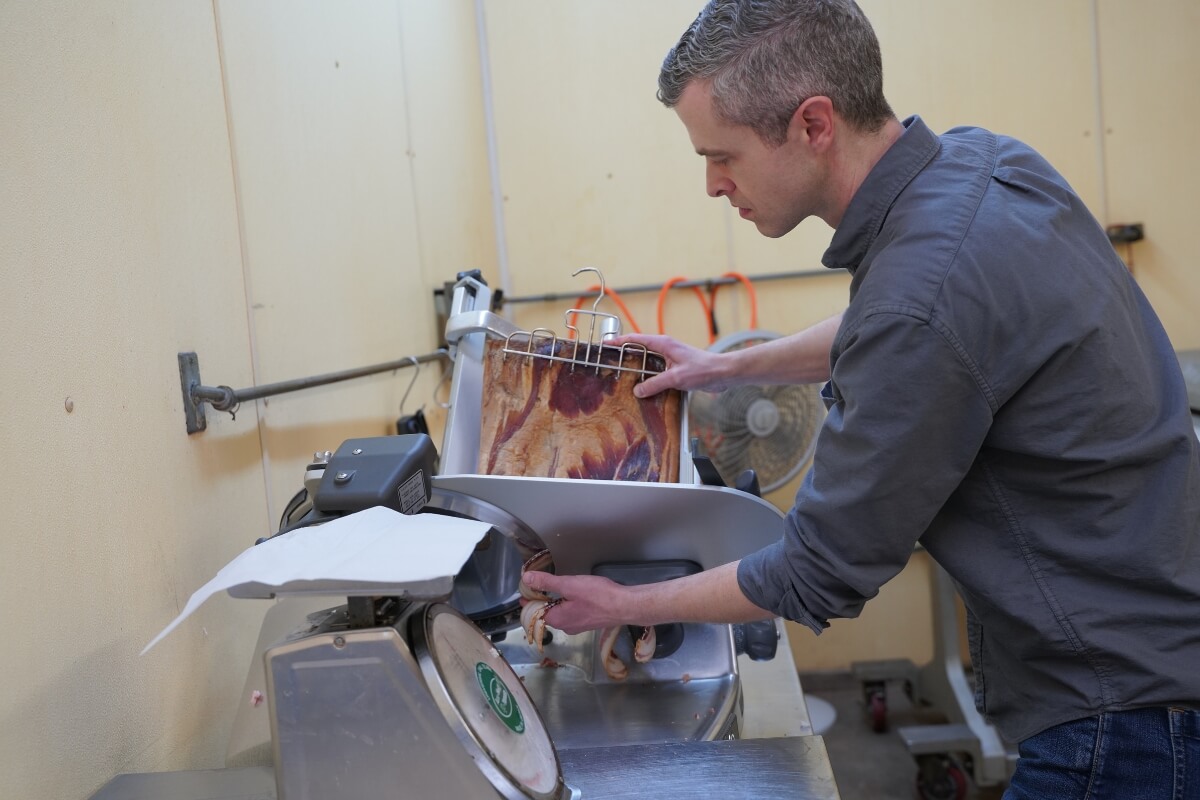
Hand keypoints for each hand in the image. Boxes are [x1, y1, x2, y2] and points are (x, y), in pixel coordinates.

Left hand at [522, 571, 637, 632]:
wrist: (625, 606)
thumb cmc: (598, 596)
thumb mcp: (569, 585)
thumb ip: (547, 583)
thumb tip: (526, 579)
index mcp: (557, 620)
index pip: (534, 612)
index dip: (529, 600)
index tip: (527, 589)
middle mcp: (566, 627)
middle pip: (547, 614)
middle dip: (542, 601)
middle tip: (539, 584)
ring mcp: (578, 626)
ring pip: (560, 614)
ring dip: (556, 602)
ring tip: (556, 587)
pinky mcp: (589, 622)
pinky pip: (572, 614)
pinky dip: (568, 604)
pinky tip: (574, 594)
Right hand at [607, 333, 731, 397]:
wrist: (723, 373)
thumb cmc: (703, 370)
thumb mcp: (675, 378)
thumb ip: (655, 384)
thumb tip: (637, 391)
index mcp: (663, 344)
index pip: (635, 339)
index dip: (619, 342)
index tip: (605, 345)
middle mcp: (665, 348)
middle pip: (639, 348)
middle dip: (624, 354)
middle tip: (609, 362)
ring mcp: (670, 358)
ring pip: (648, 361)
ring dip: (636, 367)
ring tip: (622, 376)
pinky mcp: (676, 368)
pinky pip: (657, 370)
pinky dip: (648, 376)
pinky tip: (643, 387)